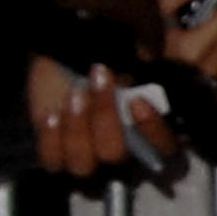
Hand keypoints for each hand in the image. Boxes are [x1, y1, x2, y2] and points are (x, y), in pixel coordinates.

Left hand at [27, 54, 178, 175]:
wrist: (70, 50)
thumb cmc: (110, 52)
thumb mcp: (136, 54)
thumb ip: (144, 73)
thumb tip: (138, 85)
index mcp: (151, 130)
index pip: (164, 147)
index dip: (151, 131)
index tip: (137, 101)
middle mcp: (123, 152)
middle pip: (116, 157)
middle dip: (104, 119)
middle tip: (99, 81)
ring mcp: (87, 158)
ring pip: (83, 164)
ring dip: (77, 128)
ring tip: (75, 94)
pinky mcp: (55, 156)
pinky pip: (53, 161)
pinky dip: (52, 138)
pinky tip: (53, 113)